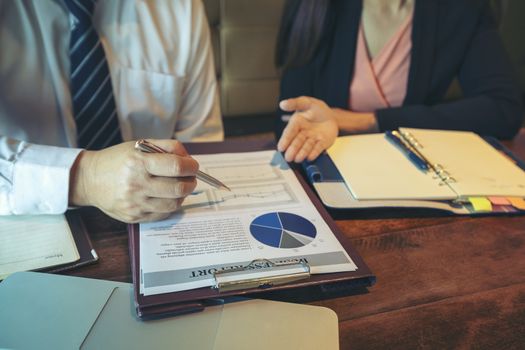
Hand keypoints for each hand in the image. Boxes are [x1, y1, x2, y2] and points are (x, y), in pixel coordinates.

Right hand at [69, 140, 198, 222]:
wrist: (90, 180)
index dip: (191, 166)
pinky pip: (163, 214)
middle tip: (190, 178)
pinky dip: (170, 205)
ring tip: (179, 187)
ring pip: (174, 204)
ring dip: (182, 195)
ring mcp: (135, 203)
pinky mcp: (134, 217)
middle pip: (179, 188)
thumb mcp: (140, 146)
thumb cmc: (118, 160)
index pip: (176, 167)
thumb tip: (190, 159)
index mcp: (138, 162)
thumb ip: (167, 148)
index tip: (193, 166)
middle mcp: (136, 184)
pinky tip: (166, 196)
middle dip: (191, 182)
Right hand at [277, 96, 337, 162]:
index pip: (289, 132)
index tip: (281, 147)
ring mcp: (312, 139)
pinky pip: (318, 148)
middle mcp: (303, 133)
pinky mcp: (322, 143)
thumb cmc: (316, 109)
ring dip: (302, 153)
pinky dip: (314, 153)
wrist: (331, 116)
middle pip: (297, 142)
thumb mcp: (306, 102)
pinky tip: (310, 157)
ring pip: (306, 147)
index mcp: (297, 123)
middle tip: (288, 157)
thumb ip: (294, 103)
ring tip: (298, 159)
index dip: (285, 140)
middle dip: (292, 150)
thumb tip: (282, 104)